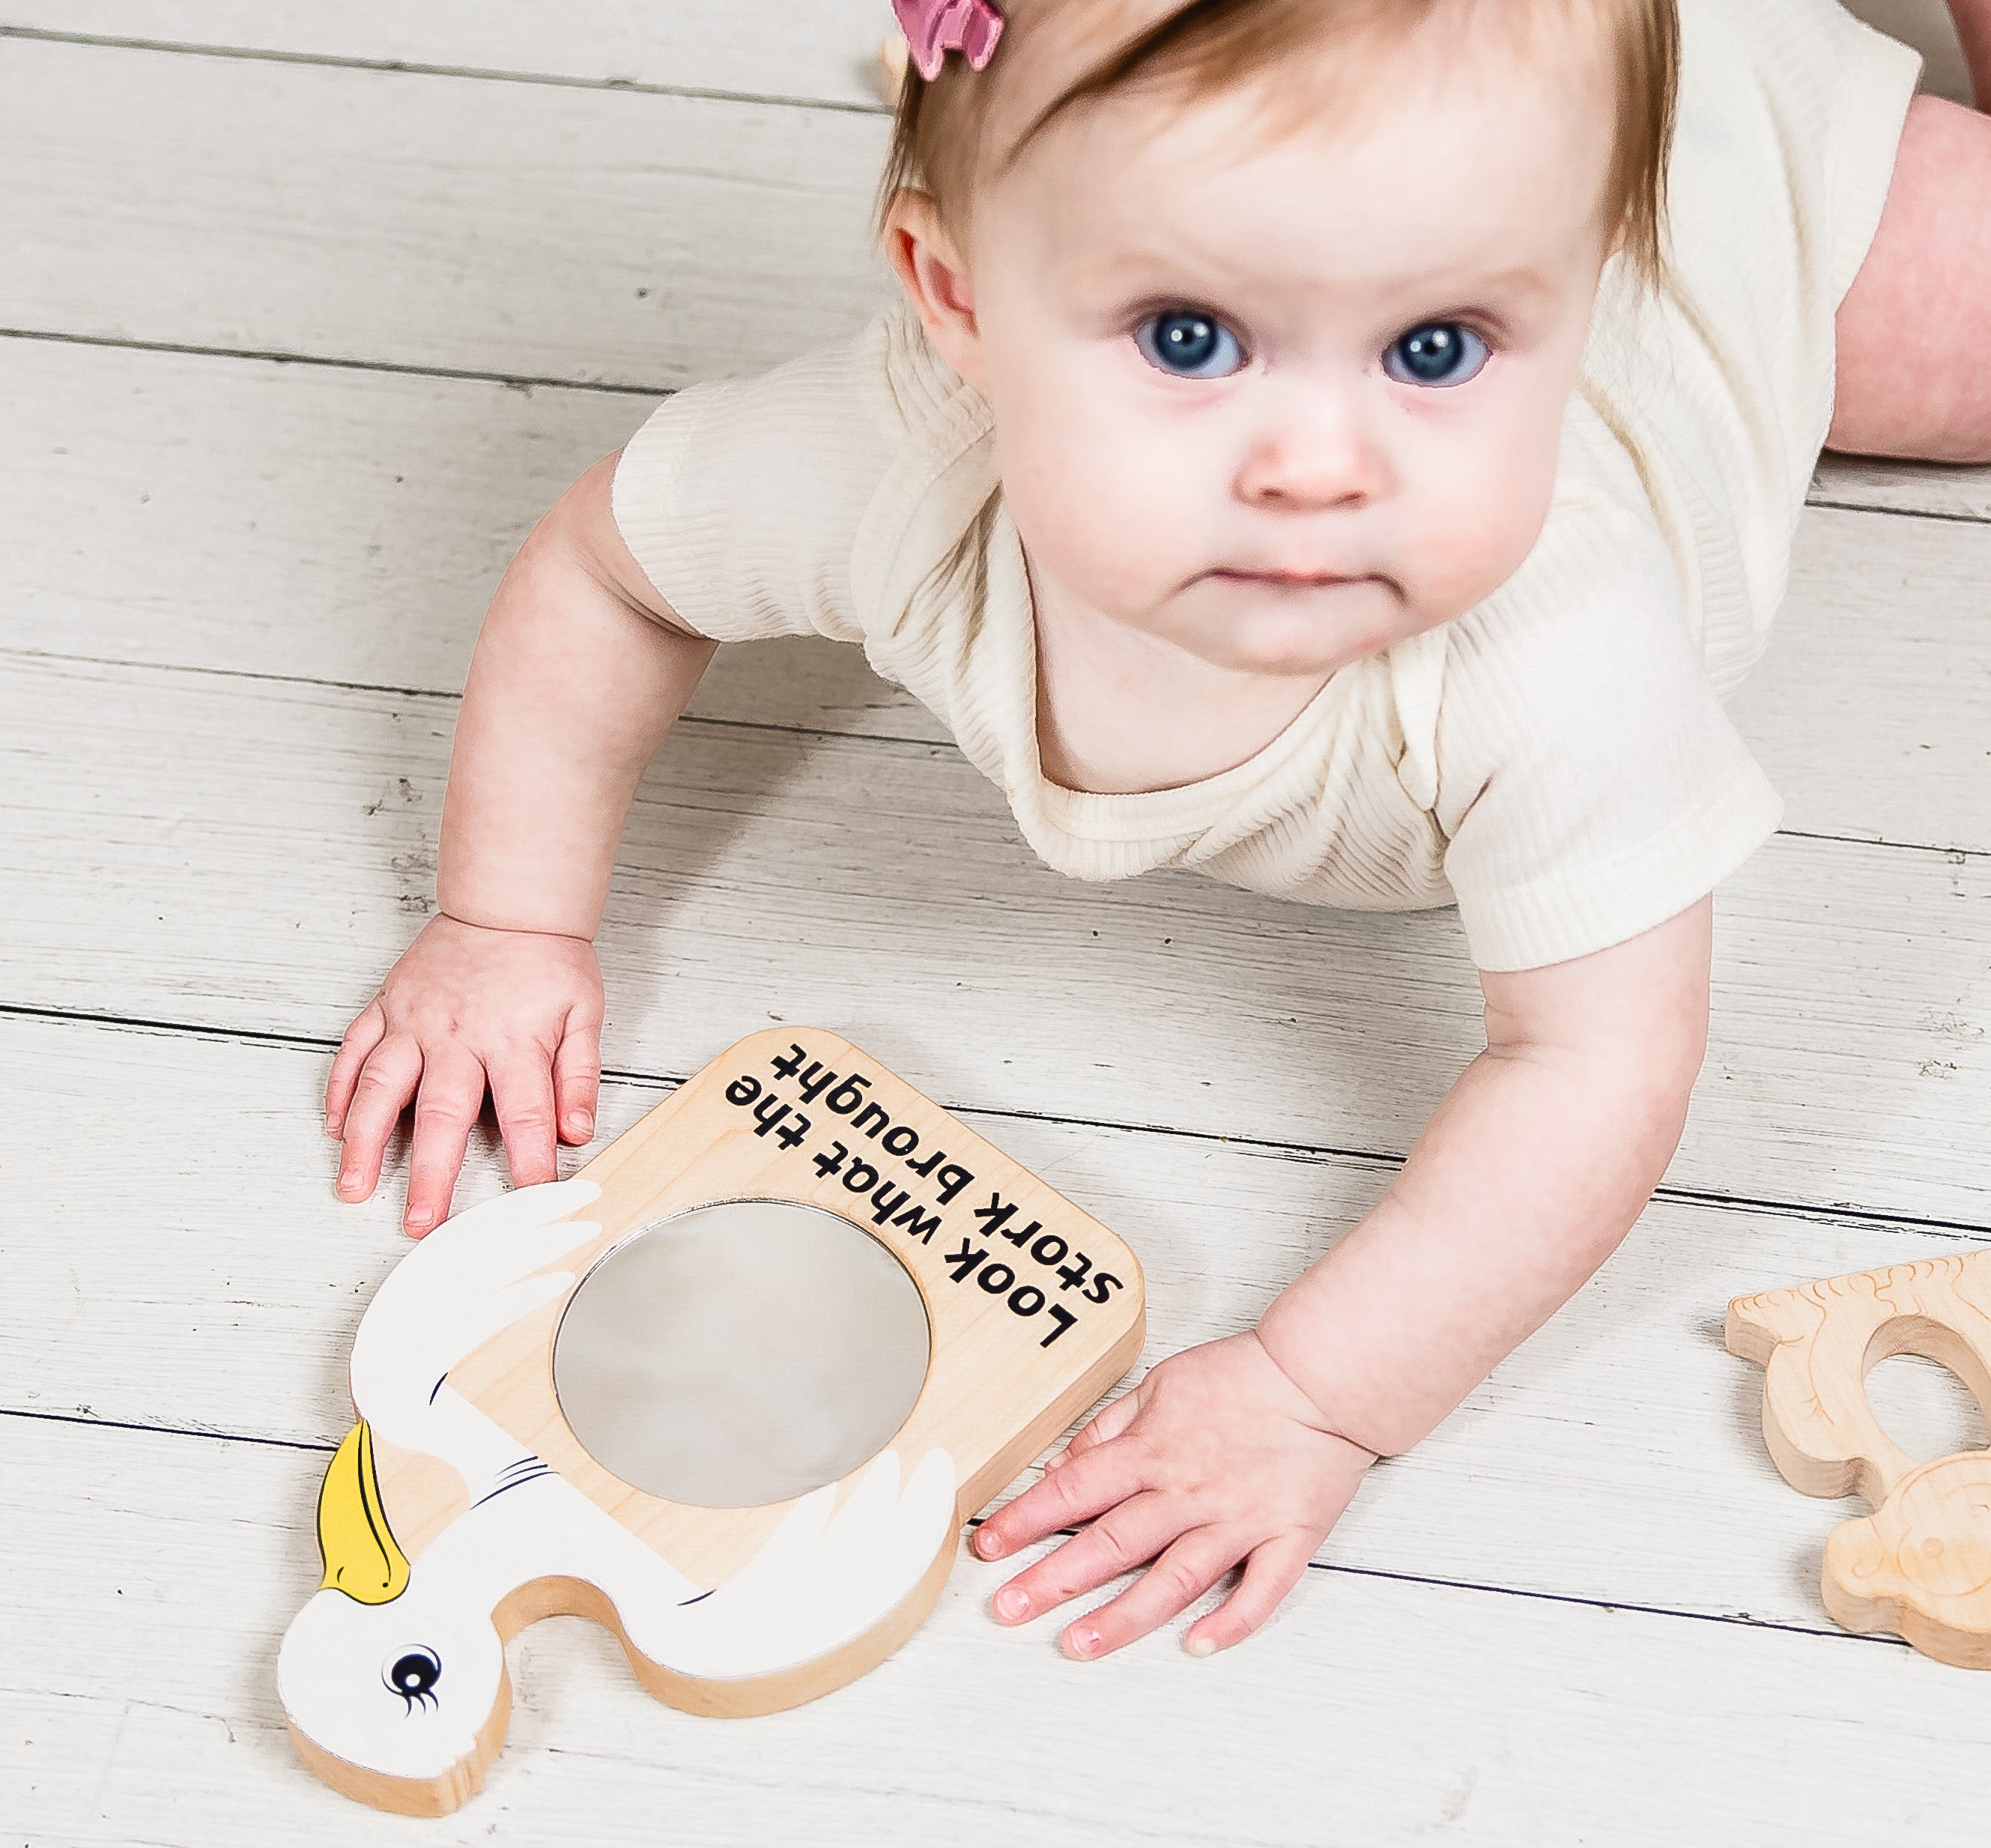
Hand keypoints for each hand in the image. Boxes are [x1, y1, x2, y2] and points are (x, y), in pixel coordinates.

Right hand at [324, 914, 604, 1236]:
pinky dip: (339, 1089)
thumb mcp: (584, 1014)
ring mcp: (415, 1022)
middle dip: (431, 1174)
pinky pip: (355, 1050)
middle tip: (420, 1222)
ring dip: (364, 1140)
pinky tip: (332, 1127)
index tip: (527, 1203)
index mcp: (513, 1041)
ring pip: (381, 1087)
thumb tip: (578, 1131)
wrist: (508, 902)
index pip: (524, 1114)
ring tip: (352, 1186)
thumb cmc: (548, 959)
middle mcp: (457, 1036)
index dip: (528, 1162)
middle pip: (443, 1114)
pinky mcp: (388, 1005)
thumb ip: (579, 1077)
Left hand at [971, 1331, 1375, 1659]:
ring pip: (1172, 1577)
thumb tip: (1063, 1465)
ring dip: (1123, 1616)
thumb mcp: (1160, 1384)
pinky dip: (1232, 1622)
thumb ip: (1109, 1429)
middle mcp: (1188, 1491)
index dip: (1026, 1520)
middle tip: (1008, 1610)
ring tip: (1078, 1645)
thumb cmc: (1242, 1378)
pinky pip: (1259, 1590)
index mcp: (1152, 1451)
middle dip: (1053, 1579)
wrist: (1322, 1376)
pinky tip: (1198, 1646)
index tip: (987, 1547)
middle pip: (1110, 1542)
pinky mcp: (1286, 1539)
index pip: (1075, 1490)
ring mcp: (1237, 1520)